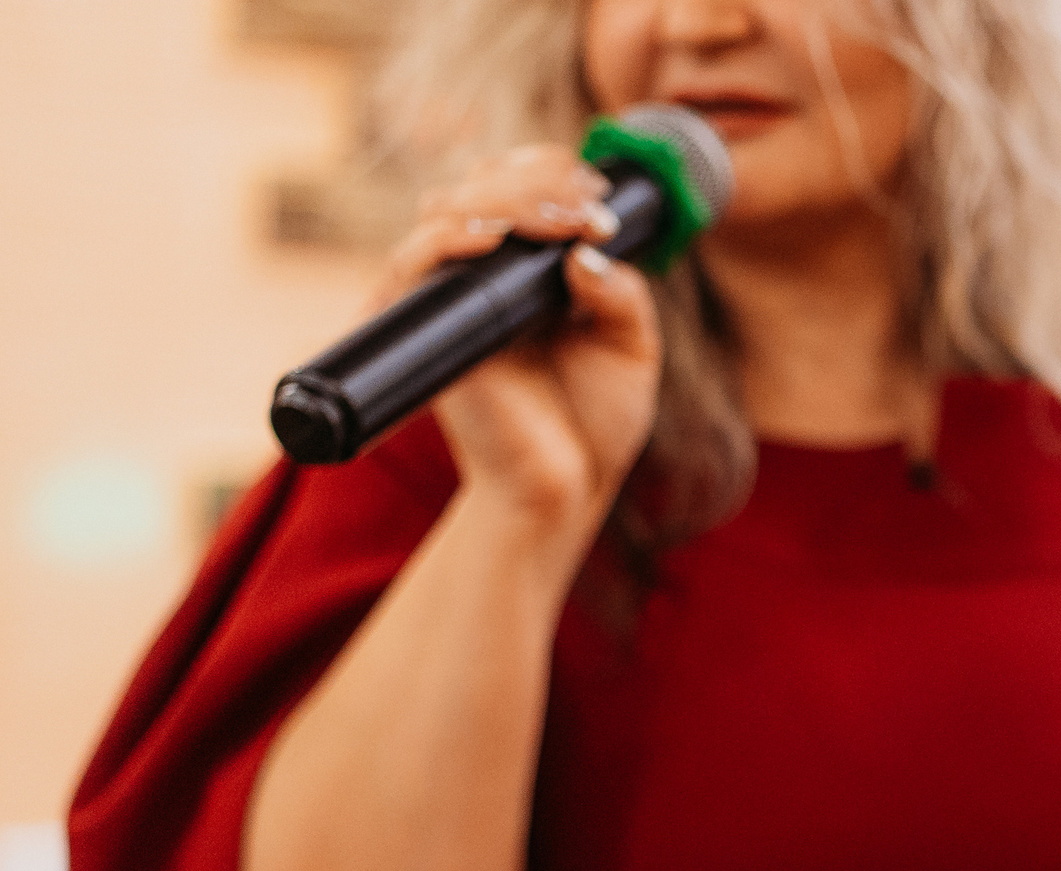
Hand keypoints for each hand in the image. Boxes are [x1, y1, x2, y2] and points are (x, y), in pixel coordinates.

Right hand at [377, 146, 663, 529]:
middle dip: (534, 179)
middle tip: (584, 208)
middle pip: (478, 185)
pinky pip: (411, 265)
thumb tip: (585, 251)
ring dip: (502, 200)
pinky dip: (446, 239)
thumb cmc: (596, 425)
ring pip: (444, 209)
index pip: (517, 187)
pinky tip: (493, 239)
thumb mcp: (632, 349)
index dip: (552, 173)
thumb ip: (622, 294)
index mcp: (530, 270)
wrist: (566, 490)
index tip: (600, 198)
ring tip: (559, 222)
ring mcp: (452, 298)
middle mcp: (484, 275)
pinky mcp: (426, 330)